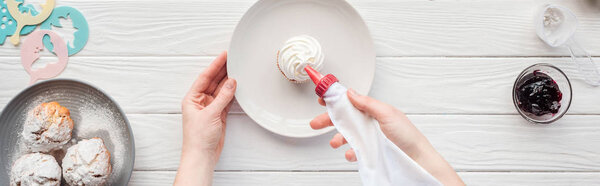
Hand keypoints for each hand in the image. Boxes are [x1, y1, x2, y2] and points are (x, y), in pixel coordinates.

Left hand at [174, 51, 236, 185]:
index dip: (215, 65)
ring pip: (221, 90)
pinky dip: (232, 93)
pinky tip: (238, 85)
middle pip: (213, 81)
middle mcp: (200, 101)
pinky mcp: (218, 114)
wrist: (202, 155)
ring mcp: (210, 107)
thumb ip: (222, 97)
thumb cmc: (198, 138)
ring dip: (228, 80)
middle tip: (233, 58)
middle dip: (222, 70)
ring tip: (238, 68)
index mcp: (192, 98)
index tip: (224, 55)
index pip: (205, 77)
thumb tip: (231, 82)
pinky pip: (226, 99)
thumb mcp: (211, 114)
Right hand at [310, 89, 463, 184]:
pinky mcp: (370, 151)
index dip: (336, 99)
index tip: (322, 97)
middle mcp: (370, 123)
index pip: (350, 101)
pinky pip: (355, 150)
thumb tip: (350, 93)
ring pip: (348, 136)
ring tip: (334, 143)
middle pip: (344, 119)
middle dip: (329, 120)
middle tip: (316, 123)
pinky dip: (350, 152)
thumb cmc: (408, 135)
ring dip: (338, 138)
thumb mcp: (386, 113)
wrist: (417, 159)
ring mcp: (369, 137)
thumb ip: (367, 103)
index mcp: (373, 110)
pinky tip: (351, 154)